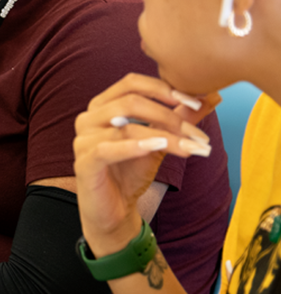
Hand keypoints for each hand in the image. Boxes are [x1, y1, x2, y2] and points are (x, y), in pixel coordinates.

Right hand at [73, 73, 219, 255]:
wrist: (114, 210)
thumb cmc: (131, 172)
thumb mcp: (160, 141)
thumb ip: (180, 118)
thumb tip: (211, 96)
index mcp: (103, 106)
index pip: (131, 83)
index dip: (164, 88)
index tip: (195, 102)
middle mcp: (88, 118)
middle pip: (129, 101)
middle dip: (169, 116)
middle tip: (198, 134)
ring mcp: (83, 140)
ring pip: (126, 126)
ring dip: (164, 136)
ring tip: (191, 148)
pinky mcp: (84, 163)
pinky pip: (108, 148)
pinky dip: (135, 146)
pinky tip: (158, 148)